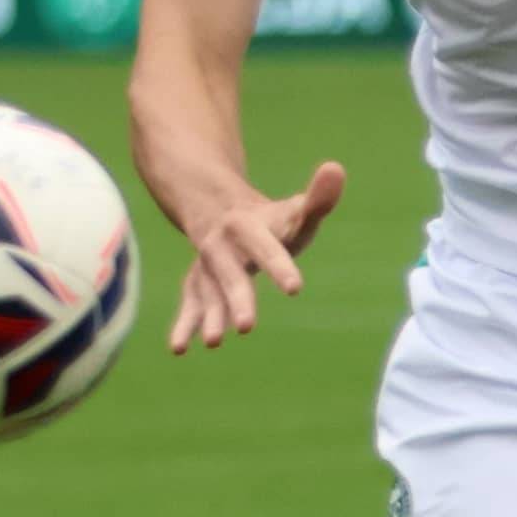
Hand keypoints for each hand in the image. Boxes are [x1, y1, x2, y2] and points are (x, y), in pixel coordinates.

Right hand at [166, 159, 344, 354]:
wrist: (222, 213)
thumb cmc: (271, 221)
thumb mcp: (295, 210)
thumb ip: (319, 198)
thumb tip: (336, 168)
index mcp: (248, 226)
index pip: (266, 247)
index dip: (279, 265)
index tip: (295, 289)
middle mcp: (222, 246)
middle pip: (231, 274)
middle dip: (238, 299)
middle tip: (248, 327)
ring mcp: (207, 266)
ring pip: (206, 292)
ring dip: (209, 317)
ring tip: (215, 342)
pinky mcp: (198, 284)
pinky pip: (189, 304)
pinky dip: (183, 325)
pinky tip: (179, 349)